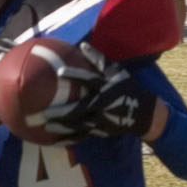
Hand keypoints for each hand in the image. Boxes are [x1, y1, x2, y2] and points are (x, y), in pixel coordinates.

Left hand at [39, 63, 158, 140]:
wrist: (144, 113)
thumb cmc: (127, 87)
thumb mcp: (117, 71)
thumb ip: (98, 60)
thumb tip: (81, 45)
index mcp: (106, 87)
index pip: (88, 79)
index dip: (75, 74)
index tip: (59, 72)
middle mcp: (102, 104)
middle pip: (78, 109)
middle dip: (61, 112)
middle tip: (43, 113)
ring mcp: (101, 120)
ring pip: (78, 125)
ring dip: (61, 127)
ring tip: (44, 127)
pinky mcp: (100, 131)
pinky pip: (82, 136)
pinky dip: (68, 138)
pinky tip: (54, 140)